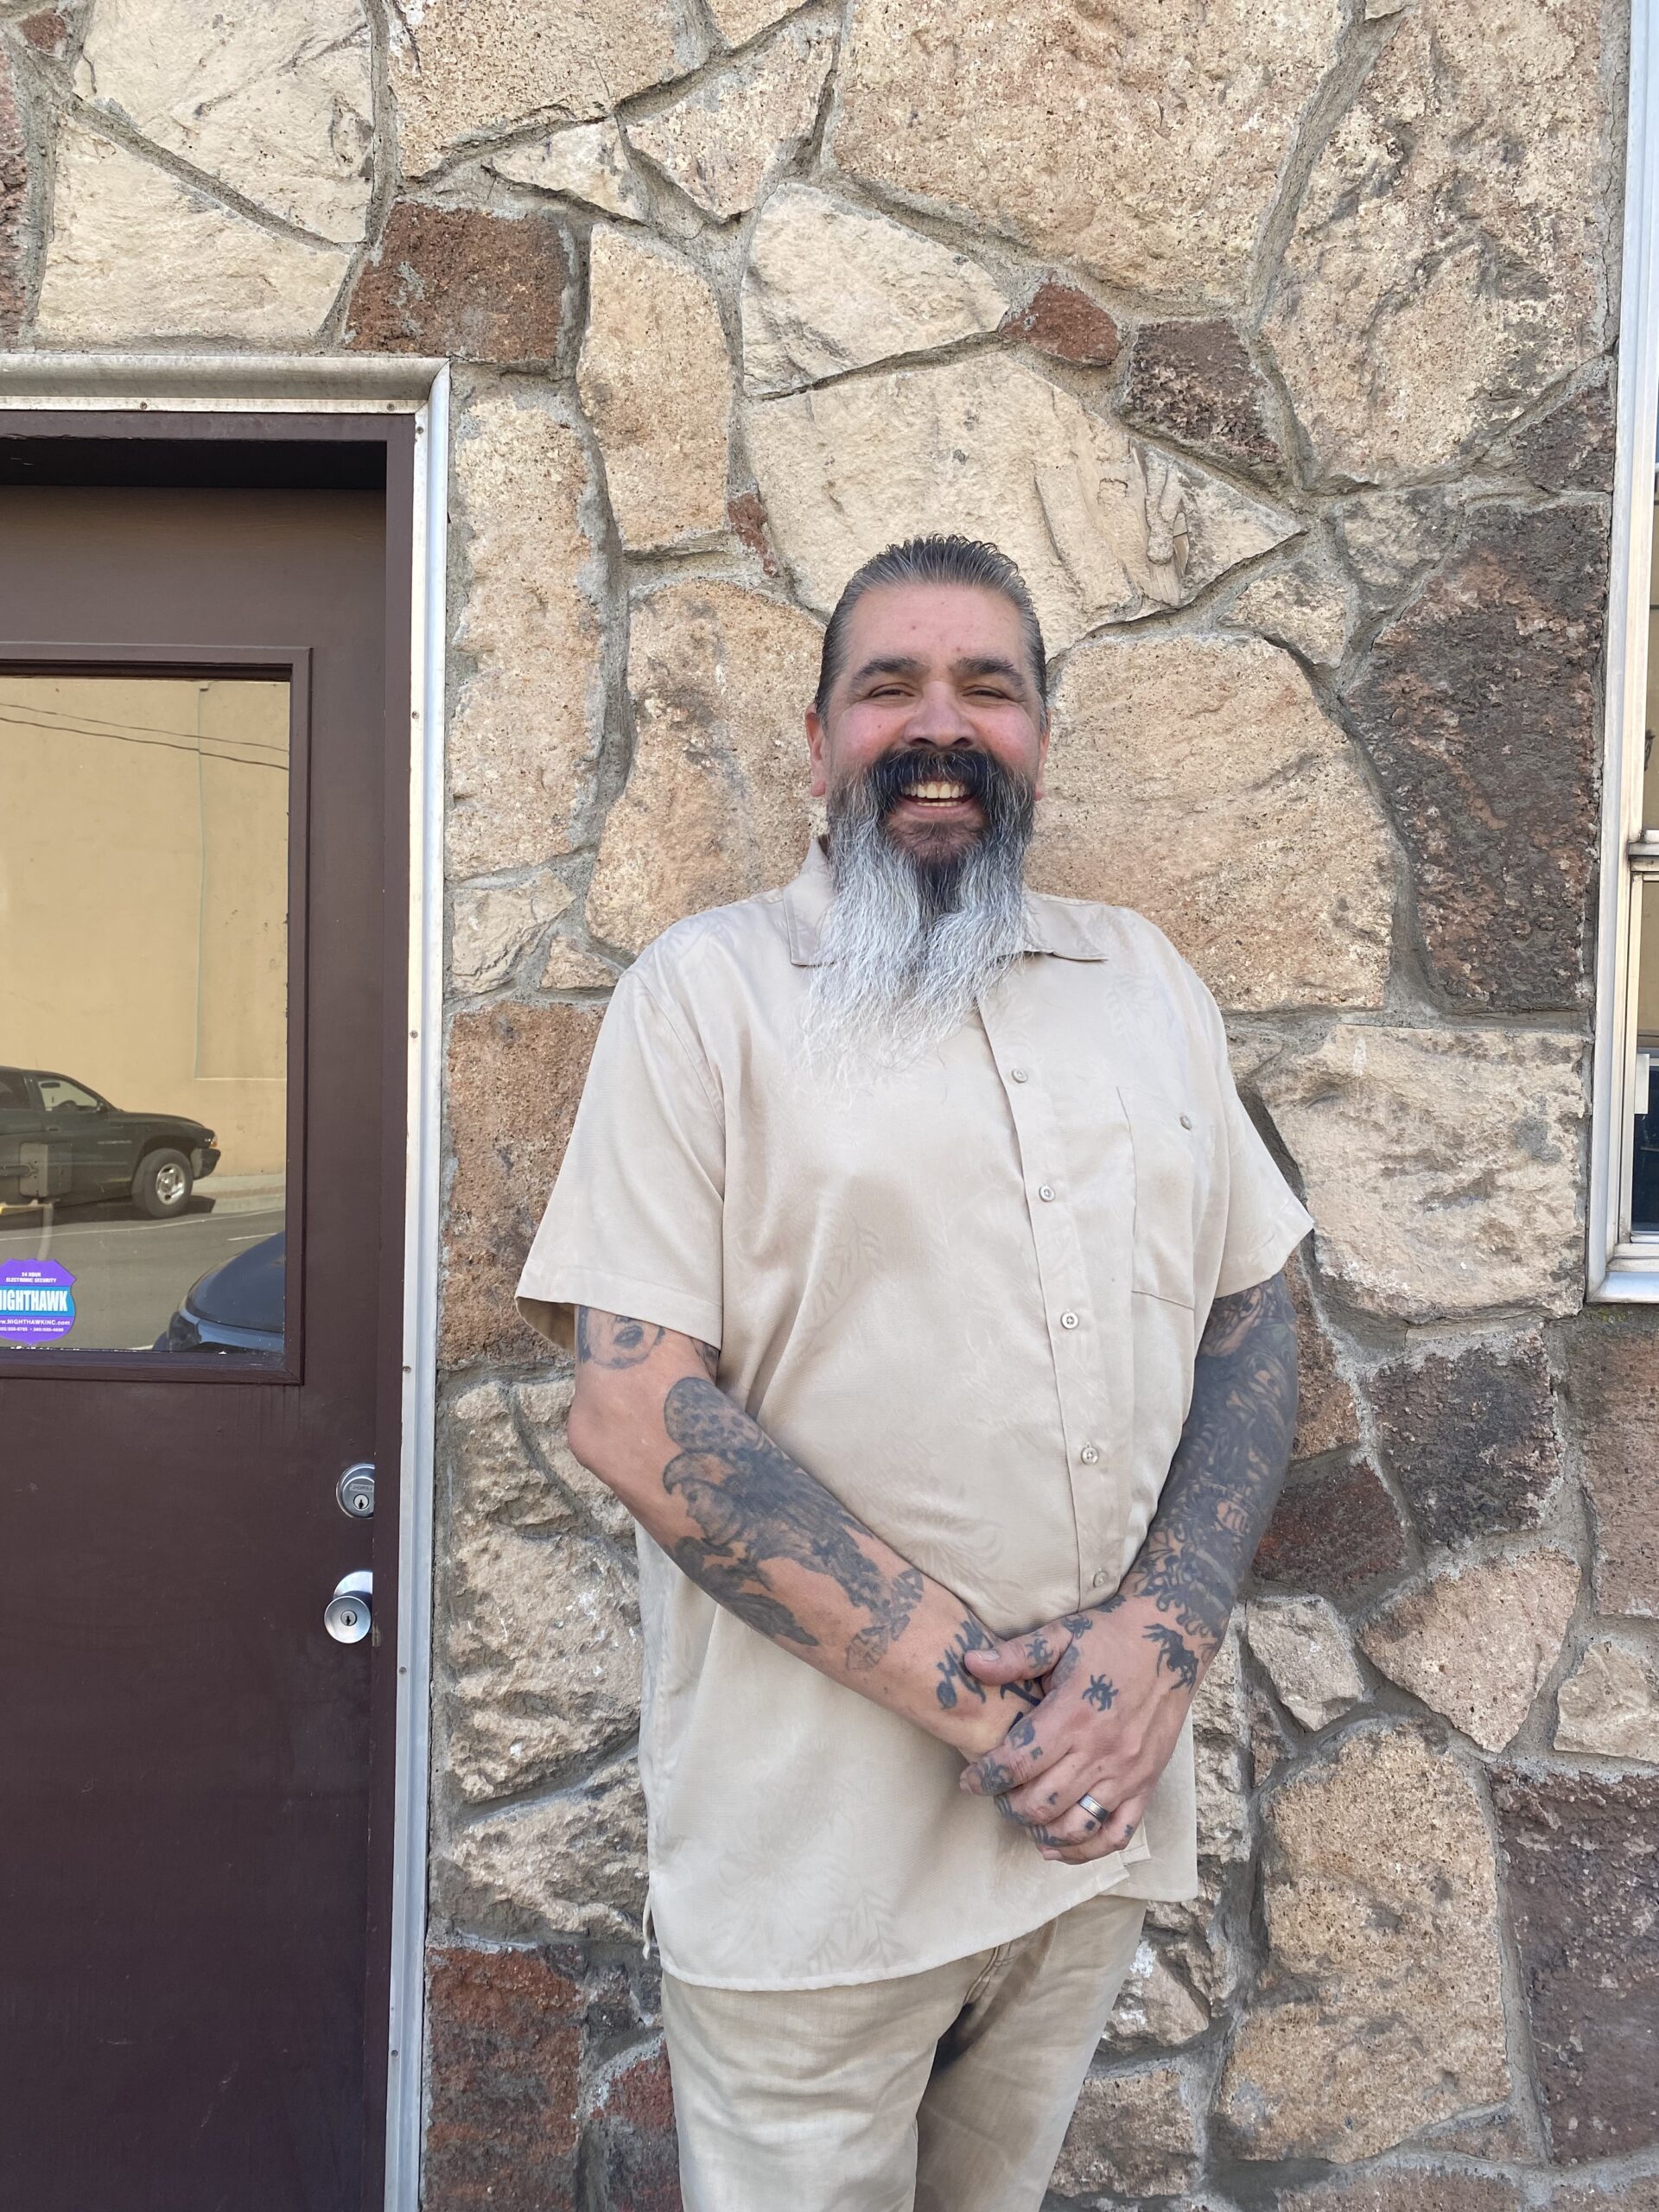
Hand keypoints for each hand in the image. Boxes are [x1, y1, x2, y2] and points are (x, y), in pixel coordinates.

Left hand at [957, 1596, 1201, 1863]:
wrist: (1171, 1643)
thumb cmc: (1110, 1638)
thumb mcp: (1060, 1635)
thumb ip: (1015, 1656)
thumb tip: (969, 1663)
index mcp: (1072, 1715)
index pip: (1018, 1762)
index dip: (985, 1777)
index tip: (969, 1780)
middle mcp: (1100, 1752)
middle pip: (1041, 1802)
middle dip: (1007, 1806)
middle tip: (995, 1796)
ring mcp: (1126, 1774)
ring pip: (1075, 1825)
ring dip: (1041, 1830)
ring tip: (1023, 1817)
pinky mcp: (1146, 1784)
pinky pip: (1116, 1833)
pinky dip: (1085, 1850)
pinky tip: (1059, 1847)